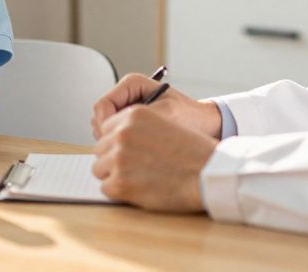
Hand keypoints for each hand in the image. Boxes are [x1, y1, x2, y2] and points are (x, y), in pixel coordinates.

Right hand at [91, 73, 221, 140]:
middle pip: (100, 117)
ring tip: (138, 147)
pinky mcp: (129, 121)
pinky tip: (139, 148)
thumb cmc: (189, 116)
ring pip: (104, 127)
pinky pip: (114, 135)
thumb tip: (112, 127)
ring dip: (115, 140)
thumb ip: (138, 117)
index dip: (105, 125)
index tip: (116, 140)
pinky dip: (122, 143)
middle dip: (109, 134)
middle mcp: (126, 94)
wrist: (203, 124)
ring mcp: (126, 108)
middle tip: (129, 147)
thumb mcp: (164, 114)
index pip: (102, 105)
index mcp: (131, 84)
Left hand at [92, 105, 217, 211]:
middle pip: (101, 149)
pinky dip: (119, 192)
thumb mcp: (164, 123)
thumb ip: (137, 128)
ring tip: (138, 179)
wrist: (208, 173)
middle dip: (114, 159)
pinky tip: (139, 189)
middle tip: (135, 168)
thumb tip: (113, 141)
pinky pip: (106, 188)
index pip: (106, 128)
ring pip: (99, 169)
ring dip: (115, 175)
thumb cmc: (193, 151)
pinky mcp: (120, 182)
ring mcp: (119, 158)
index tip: (126, 151)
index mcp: (134, 115)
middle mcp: (122, 133)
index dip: (116, 142)